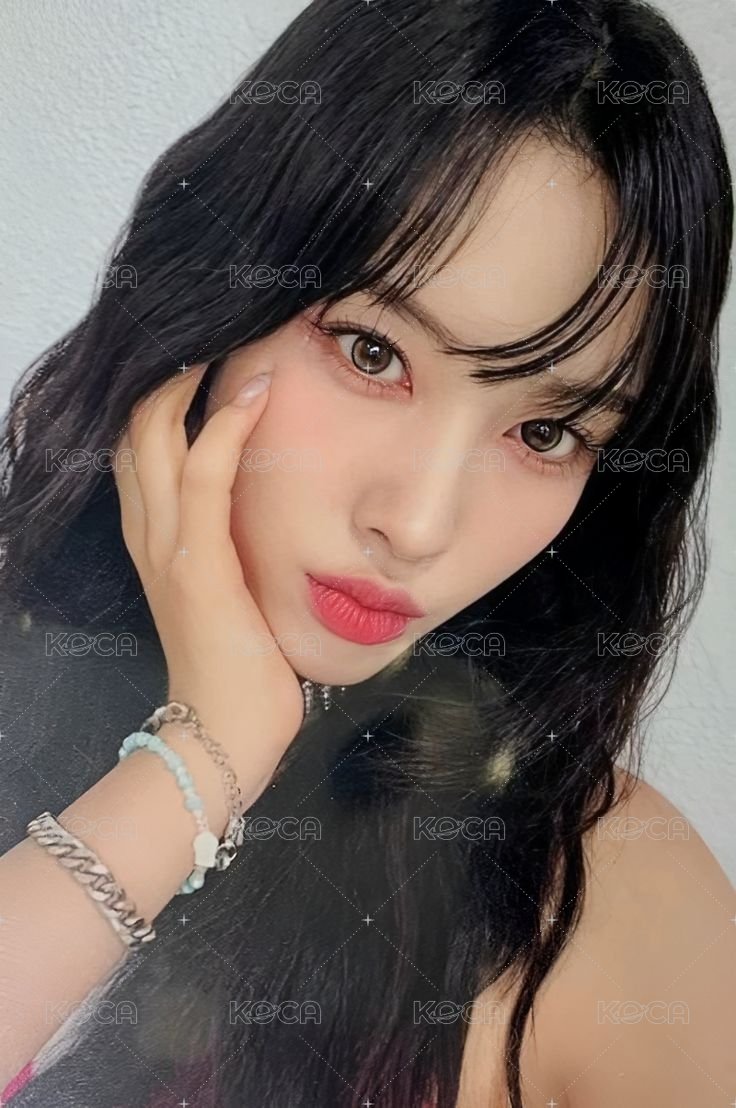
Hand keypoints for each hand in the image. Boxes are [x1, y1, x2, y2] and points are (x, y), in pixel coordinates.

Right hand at [112, 364, 305, 806]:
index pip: (141, 445)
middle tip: (214, 328)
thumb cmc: (241, 661)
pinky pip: (201, 477)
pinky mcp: (196, 564)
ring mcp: (166, 548)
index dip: (161, 393)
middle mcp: (147, 534)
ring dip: (188, 382)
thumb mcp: (233, 587)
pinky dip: (224, 429)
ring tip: (228, 337)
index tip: (203, 350)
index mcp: (155, 537)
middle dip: (166, 372)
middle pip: (134, 428)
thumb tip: (276, 502)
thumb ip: (234, 542)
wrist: (224, 731)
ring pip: (154, 438)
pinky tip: (253, 392)